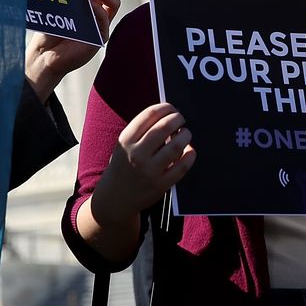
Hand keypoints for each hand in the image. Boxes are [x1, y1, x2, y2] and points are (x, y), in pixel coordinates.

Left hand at [25, 0, 120, 101]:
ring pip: (113, 2)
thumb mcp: (58, 7)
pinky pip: (106, 19)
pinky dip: (99, 9)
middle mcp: (97, 11)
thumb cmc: (49, 30)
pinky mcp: (100, 37)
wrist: (44, 54)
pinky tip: (88, 4)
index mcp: (87, 2)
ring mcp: (100, 24)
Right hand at [91, 102, 195, 225]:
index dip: (165, 107)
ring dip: (185, 135)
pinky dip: (190, 155)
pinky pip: (182, 166)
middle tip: (181, 119)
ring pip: (176, 146)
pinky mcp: (160, 185)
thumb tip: (170, 114)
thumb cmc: (124, 165)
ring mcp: (149, 171)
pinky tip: (189, 151)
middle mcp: (137, 154)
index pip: (150, 114)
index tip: (172, 108)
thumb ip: (143, 130)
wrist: (115, 198)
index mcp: (126, 140)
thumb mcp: (124, 145)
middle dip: (178, 118)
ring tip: (185, 134)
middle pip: (165, 127)